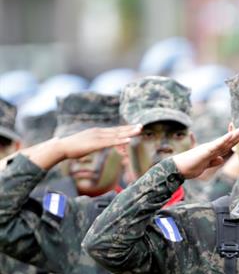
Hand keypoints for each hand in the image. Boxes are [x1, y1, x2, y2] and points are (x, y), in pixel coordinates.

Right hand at [25, 125, 140, 169]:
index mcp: (97, 132)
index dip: (125, 129)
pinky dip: (121, 141)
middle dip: (130, 128)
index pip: (114, 130)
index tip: (134, 127)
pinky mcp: (96, 144)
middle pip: (117, 130)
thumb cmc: (73, 147)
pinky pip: (111, 142)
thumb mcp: (87, 144)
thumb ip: (93, 143)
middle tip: (141, 126)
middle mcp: (98, 132)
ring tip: (139, 130)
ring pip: (116, 135)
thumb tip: (96, 145)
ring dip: (129, 133)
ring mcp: (97, 137)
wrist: (62, 147)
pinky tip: (129, 140)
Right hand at [172, 127, 238, 178]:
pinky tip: (231, 135)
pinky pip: (217, 145)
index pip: (226, 145)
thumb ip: (213, 161)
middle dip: (238, 135)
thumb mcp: (206, 165)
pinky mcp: (205, 151)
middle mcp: (212, 147)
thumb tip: (221, 159)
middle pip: (228, 141)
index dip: (235, 140)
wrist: (179, 169)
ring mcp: (209, 148)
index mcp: (213, 151)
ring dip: (235, 135)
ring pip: (225, 141)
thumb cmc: (190, 166)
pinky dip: (224, 140)